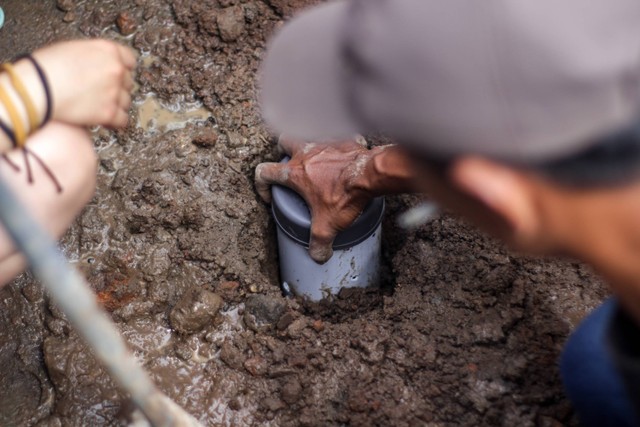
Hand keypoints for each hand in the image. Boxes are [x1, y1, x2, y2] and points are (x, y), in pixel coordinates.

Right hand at [31, 39, 135, 127]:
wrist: (38, 87)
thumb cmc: (46, 67)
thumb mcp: (73, 48)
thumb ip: (94, 55)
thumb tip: (98, 64)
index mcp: (108, 51)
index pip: (129, 59)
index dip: (122, 68)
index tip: (117, 75)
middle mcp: (115, 70)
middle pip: (127, 81)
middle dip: (117, 87)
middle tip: (102, 92)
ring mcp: (114, 92)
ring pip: (126, 101)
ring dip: (116, 104)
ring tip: (100, 106)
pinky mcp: (109, 112)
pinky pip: (123, 120)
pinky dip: (115, 121)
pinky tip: (105, 120)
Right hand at [255, 136, 375, 262]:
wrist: (370, 174)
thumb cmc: (345, 194)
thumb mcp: (328, 225)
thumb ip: (319, 242)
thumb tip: (318, 256)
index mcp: (295, 173)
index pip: (264, 172)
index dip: (262, 185)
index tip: (272, 196)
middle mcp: (306, 152)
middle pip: (283, 141)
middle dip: (284, 151)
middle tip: (292, 166)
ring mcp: (325, 142)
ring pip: (309, 134)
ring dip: (311, 145)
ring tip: (319, 161)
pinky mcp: (344, 139)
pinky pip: (338, 138)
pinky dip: (339, 145)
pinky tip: (346, 157)